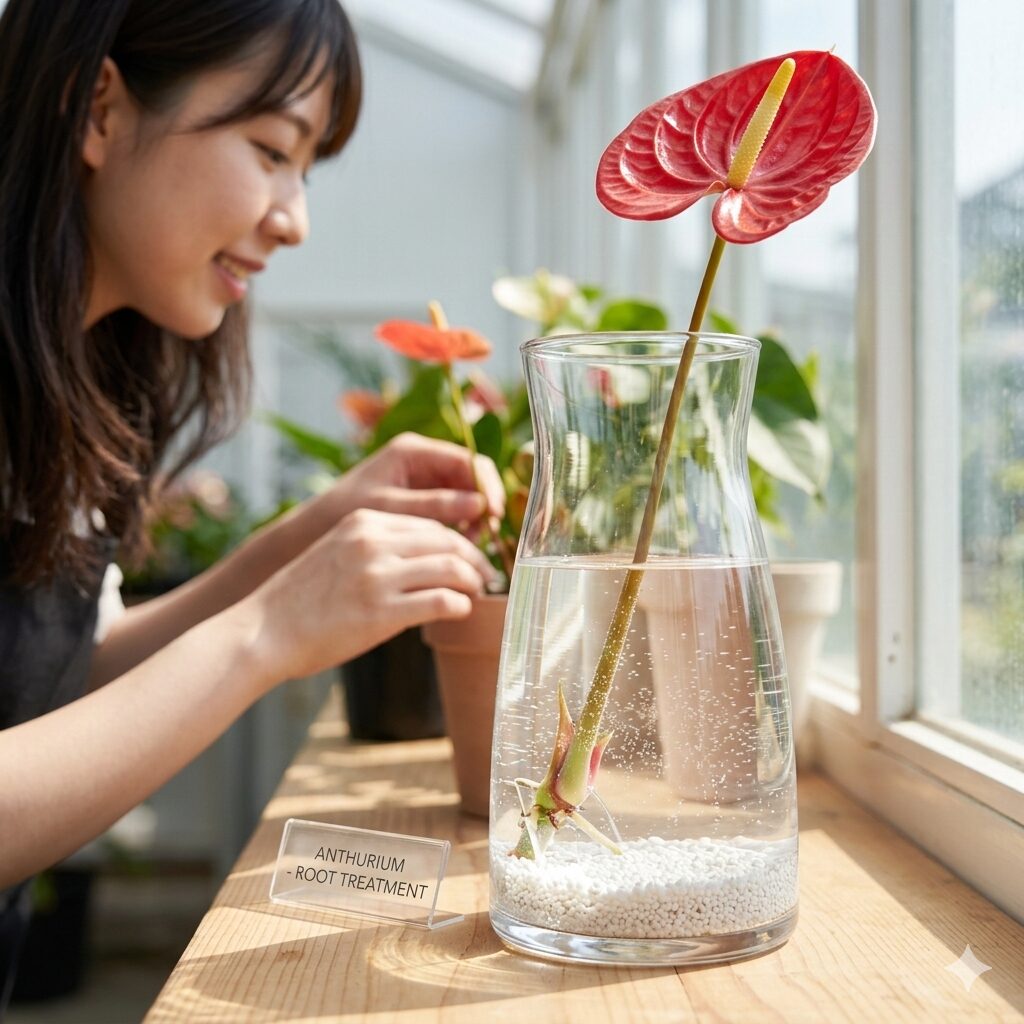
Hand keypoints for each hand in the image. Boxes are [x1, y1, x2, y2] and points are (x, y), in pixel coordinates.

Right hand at [247, 507, 498, 681]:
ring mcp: (378, 576)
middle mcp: (373, 542)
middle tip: (486, 575)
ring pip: (452, 567)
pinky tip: (459, 612)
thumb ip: (376, 548)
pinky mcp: (382, 612)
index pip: (429, 522)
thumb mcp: (337, 553)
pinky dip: (459, 605)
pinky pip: (441, 601)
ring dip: (473, 581)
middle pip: (447, 540)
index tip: (470, 556)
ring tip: (476, 593)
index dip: (458, 539)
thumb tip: (424, 558)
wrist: (264, 631)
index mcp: (363, 522)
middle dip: (474, 558)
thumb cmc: (300, 600)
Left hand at [329, 433, 504, 527]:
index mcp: (413, 451)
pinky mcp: (422, 499)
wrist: (314, 527)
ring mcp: (424, 479)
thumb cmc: (343, 512)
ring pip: (466, 495)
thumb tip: (480, 506)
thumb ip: (433, 505)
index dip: (488, 485)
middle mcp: (423, 460)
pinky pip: (454, 509)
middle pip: (472, 477)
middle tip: (486, 533)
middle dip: (484, 504)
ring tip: (472, 544)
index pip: (468, 459)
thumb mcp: (389, 508)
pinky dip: (461, 526)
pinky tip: (458, 545)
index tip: (494, 513)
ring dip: (475, 518)